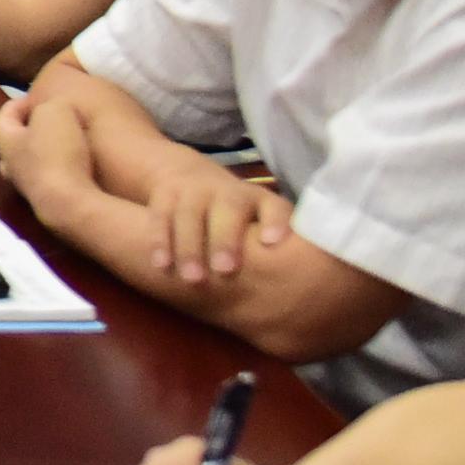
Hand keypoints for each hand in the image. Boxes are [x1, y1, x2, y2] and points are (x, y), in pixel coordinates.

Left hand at [0, 93, 95, 217]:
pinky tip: (79, 165)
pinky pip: (50, 180)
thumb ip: (52, 104)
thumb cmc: (56, 152)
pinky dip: (60, 170)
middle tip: (48, 122)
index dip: (16, 104)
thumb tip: (56, 111)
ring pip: (30, 165)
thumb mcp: (56, 112)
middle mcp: (11, 167)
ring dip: (45, 152)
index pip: (2, 118)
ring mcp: (29, 189)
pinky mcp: (48, 203)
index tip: (33, 96)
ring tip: (68, 142)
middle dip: (28, 131)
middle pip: (13, 145)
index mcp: (6, 142)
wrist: (69, 203)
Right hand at [141, 161, 292, 283]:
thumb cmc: (235, 215)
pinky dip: (160, 241)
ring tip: (193, 279)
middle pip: (228, 210)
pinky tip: (162, 265)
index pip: (272, 207)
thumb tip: (305, 288)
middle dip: (225, 240)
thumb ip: (276, 245)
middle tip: (226, 271)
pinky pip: (161, 216)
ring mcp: (193, 191)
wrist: (188, 177)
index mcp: (257, 199)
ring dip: (190, 247)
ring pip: (190, 215)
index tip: (272, 242)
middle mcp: (227, 191)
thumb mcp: (258, 219)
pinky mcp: (166, 195)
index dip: (274, 222)